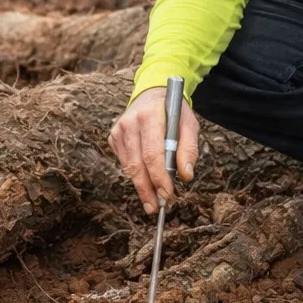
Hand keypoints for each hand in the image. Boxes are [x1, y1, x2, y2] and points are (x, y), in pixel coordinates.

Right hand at [108, 86, 199, 213]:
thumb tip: (186, 175)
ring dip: (141, 187)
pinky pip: (125, 162)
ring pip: (129, 167)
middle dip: (147, 189)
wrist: (151, 94)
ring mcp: (119, 130)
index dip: (160, 177)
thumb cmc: (173, 111)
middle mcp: (130, 122)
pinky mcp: (113, 137)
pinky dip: (135, 174)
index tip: (168, 194)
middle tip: (157, 207)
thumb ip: (189, 148)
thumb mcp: (188, 123)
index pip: (153, 153)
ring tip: (152, 202)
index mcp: (150, 116)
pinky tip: (145, 181)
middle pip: (137, 164)